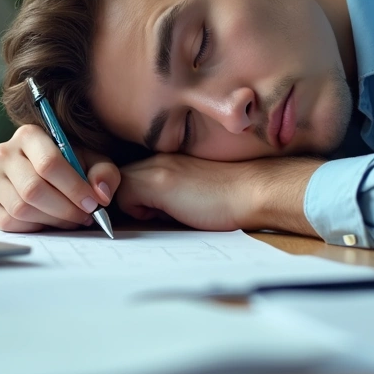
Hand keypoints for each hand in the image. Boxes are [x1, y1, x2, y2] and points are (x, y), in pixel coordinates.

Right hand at [0, 124, 119, 232]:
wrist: (44, 174)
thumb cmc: (70, 166)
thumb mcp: (92, 162)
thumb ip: (104, 173)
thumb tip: (101, 194)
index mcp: (28, 135)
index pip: (48, 163)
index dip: (73, 188)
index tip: (92, 203)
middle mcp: (4, 153)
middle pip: (33, 189)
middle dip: (64, 209)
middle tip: (84, 217)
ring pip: (21, 208)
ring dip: (51, 220)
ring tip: (70, 219)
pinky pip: (8, 223)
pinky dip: (33, 228)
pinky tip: (48, 222)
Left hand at [115, 154, 322, 235]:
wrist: (255, 191)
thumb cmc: (232, 198)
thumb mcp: (191, 191)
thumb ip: (166, 195)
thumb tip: (146, 212)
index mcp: (166, 160)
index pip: (129, 174)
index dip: (132, 195)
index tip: (150, 209)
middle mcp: (157, 158)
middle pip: (118, 179)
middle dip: (128, 200)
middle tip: (155, 214)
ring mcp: (156, 168)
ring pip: (118, 187)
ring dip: (134, 206)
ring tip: (166, 214)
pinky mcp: (158, 182)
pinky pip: (122, 197)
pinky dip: (138, 211)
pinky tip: (168, 215)